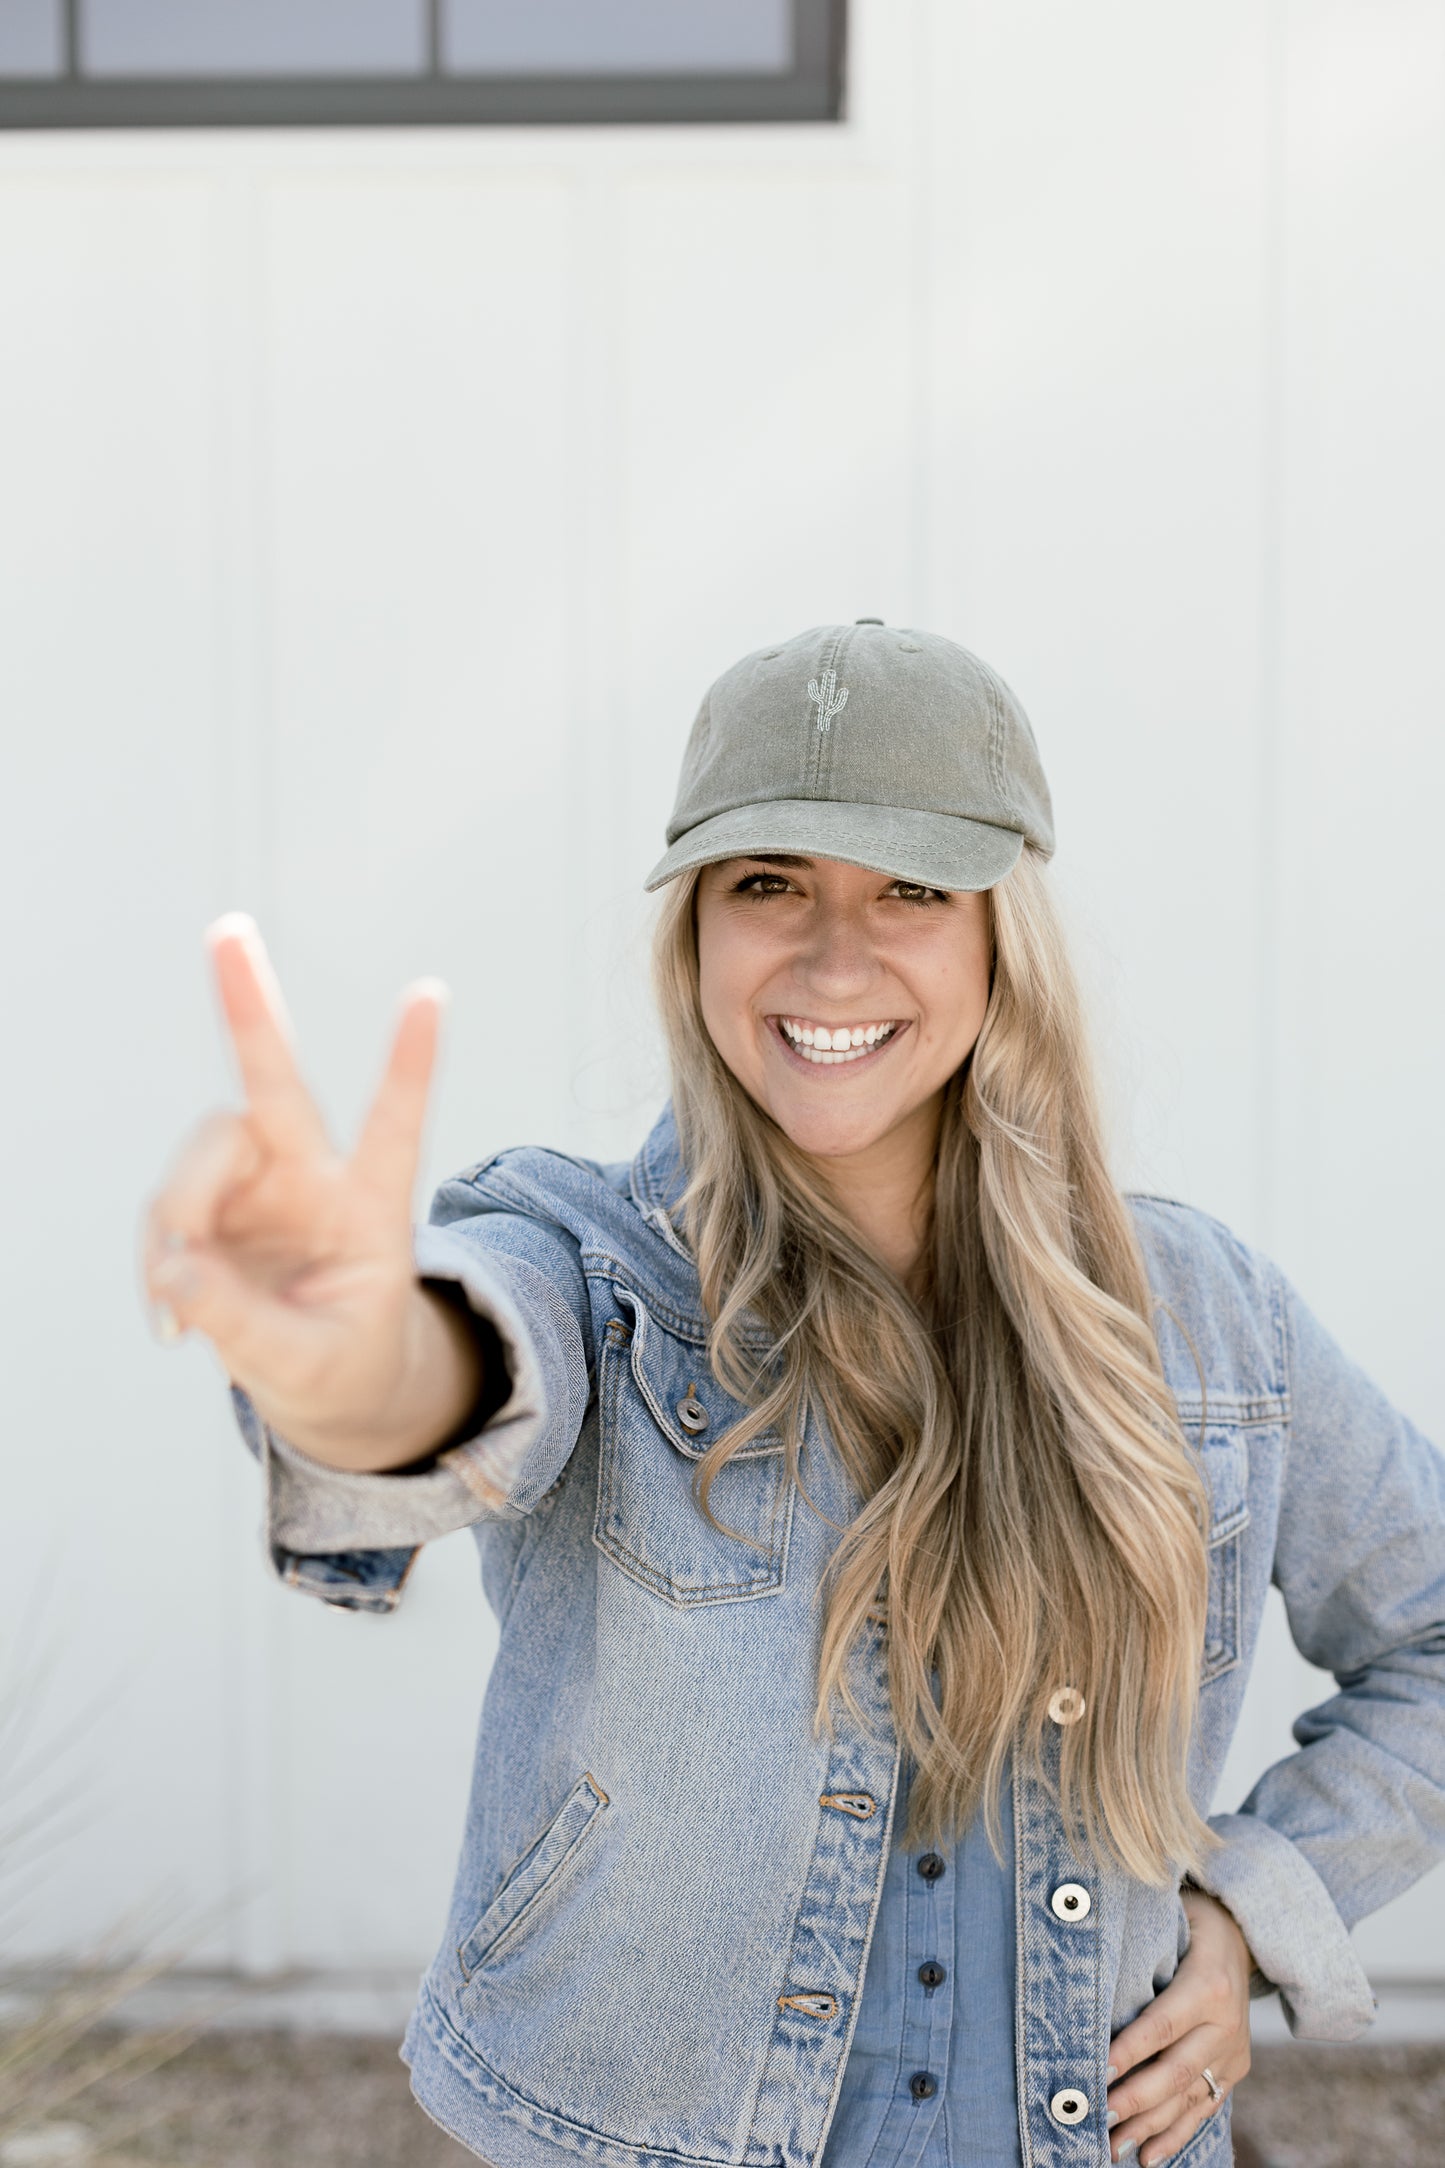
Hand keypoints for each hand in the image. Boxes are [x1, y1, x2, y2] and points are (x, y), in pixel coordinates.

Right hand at [139, 913, 450, 1451]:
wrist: (324, 1381)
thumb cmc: (340, 1363)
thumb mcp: (311, 1364)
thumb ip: (247, 1325)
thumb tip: (177, 1271)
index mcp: (373, 1208)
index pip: (395, 1127)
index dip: (410, 1064)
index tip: (431, 994)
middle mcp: (312, 1178)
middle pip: (277, 1084)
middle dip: (249, 1006)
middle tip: (228, 930)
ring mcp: (254, 1186)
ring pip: (206, 1149)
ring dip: (183, 1210)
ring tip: (181, 1295)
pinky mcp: (206, 1208)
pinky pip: (164, 1211)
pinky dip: (157, 1259)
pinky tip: (171, 1314)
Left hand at [1104, 1886, 1252, 2164]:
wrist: (1246, 1933)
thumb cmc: (1190, 1921)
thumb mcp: (1171, 1918)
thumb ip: (1139, 1946)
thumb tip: (1083, 1969)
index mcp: (1209, 1983)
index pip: (1162, 2025)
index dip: (1129, 2051)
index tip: (1096, 2071)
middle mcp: (1227, 2023)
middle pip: (1176, 2071)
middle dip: (1136, 2100)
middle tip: (1099, 2118)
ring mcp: (1234, 2051)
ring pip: (1189, 2097)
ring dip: (1150, 2127)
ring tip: (1113, 2147)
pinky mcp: (1236, 2069)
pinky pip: (1204, 2108)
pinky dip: (1176, 2135)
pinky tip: (1148, 2156)